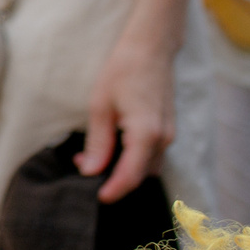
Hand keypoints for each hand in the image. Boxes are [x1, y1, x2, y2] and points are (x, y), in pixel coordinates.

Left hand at [81, 30, 176, 201]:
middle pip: (139, 175)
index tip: (97, 199)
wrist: (150, 50)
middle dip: (113, 179)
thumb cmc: (122, 72)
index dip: (114, 190)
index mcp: (146, 134)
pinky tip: (109, 148)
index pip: (131, 175)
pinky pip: (150, 156)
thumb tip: (91, 171)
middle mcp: (163, 140)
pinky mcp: (166, 131)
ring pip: (146, 167)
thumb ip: (98, 143)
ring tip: (90, 158)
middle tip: (81, 168)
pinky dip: (131, 159)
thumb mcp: (100, 107)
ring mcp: (168, 136)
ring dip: (122, 169)